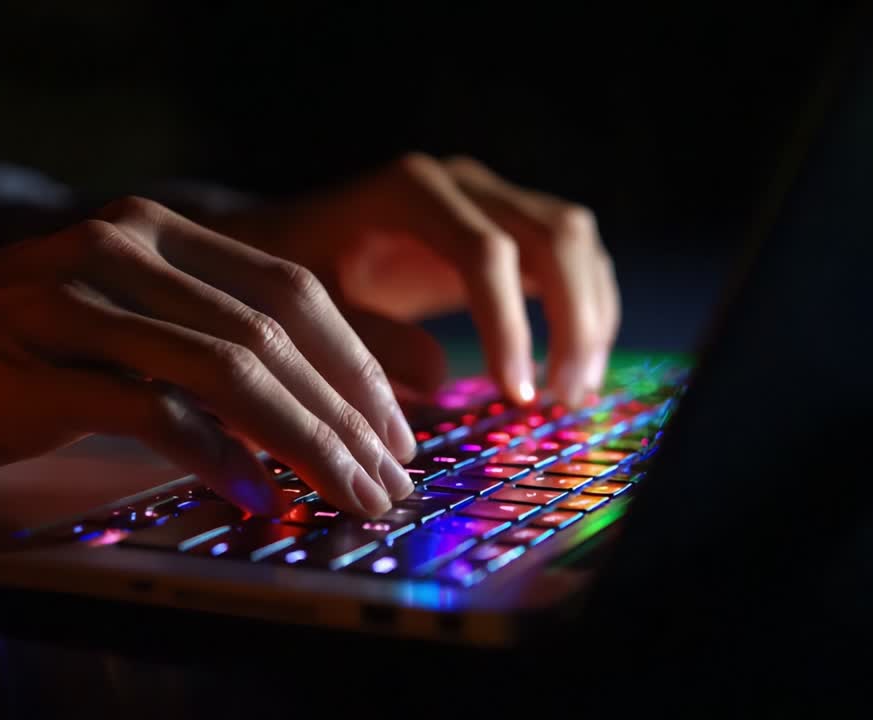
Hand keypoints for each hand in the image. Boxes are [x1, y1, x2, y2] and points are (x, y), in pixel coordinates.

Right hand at [0, 198, 418, 516]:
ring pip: (231, 368)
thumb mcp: (106, 330)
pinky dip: (217, 458)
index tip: (394, 432)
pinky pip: (153, 410)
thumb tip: (303, 410)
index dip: (357, 365)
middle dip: (349, 411)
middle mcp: (121, 249)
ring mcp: (75, 301)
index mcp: (152, 232)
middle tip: (388, 476)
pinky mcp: (34, 364)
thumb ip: (197, 349)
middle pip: (277, 328)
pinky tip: (255, 498)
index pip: (291, 291)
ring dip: (305, 440)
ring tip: (348, 496)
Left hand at [211, 153, 619, 405]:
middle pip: (554, 233)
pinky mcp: (505, 226)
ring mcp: (489, 199)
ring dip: (589, 315)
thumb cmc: (288, 276)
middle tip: (560, 399)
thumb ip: (366, 341)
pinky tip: (568, 370)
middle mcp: (460, 183)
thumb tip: (439, 378)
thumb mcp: (310, 310)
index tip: (514, 395)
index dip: (509, 325)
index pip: (485, 251)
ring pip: (574, 240)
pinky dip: (582, 309)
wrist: (283, 239)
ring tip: (570, 394)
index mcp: (408, 191)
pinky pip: (568, 257)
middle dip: (572, 319)